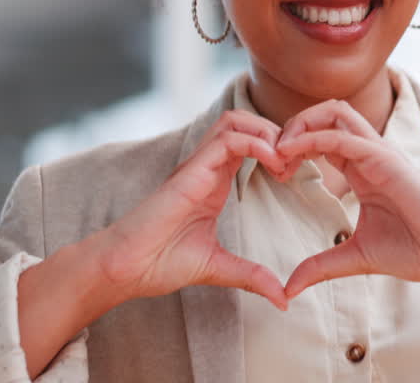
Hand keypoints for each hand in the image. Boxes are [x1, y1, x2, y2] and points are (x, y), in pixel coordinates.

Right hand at [94, 109, 290, 309]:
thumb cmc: (159, 262)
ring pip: (236, 121)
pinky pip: (226, 140)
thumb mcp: (218, 267)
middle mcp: (207, 167)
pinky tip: (271, 162)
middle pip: (245, 122)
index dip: (277, 148)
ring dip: (267, 132)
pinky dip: (255, 143)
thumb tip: (283, 298)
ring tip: (284, 161)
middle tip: (295, 162)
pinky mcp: (190, 172)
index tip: (295, 173)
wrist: (123, 267)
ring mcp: (197, 166)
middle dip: (277, 132)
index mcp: (214, 181)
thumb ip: (251, 276)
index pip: (249, 142)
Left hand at [275, 99, 419, 299]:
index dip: (293, 147)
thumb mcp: (354, 258)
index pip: (323, 136)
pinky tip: (291, 154)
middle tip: (271, 155)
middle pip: (327, 113)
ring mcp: (380, 154)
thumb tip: (288, 287)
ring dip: (301, 124)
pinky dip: (314, 138)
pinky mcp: (388, 160)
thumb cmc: (415, 251)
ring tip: (279, 150)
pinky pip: (346, 137)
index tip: (275, 172)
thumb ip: (321, 266)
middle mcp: (370, 155)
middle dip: (293, 126)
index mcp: (362, 169)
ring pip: (336, 112)